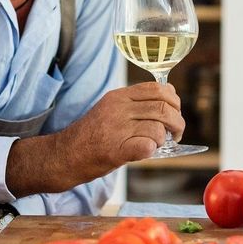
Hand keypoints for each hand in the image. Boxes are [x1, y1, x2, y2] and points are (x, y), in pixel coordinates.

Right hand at [67, 81, 184, 168]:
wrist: (64, 155)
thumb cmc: (91, 135)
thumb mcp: (110, 109)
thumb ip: (135, 102)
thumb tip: (169, 96)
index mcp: (118, 96)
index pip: (157, 88)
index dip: (173, 100)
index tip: (175, 111)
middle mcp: (118, 109)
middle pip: (163, 108)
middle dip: (177, 122)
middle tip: (176, 133)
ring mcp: (117, 129)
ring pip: (158, 128)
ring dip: (163, 139)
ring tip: (156, 145)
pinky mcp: (116, 150)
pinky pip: (147, 146)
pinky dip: (151, 150)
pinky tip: (144, 151)